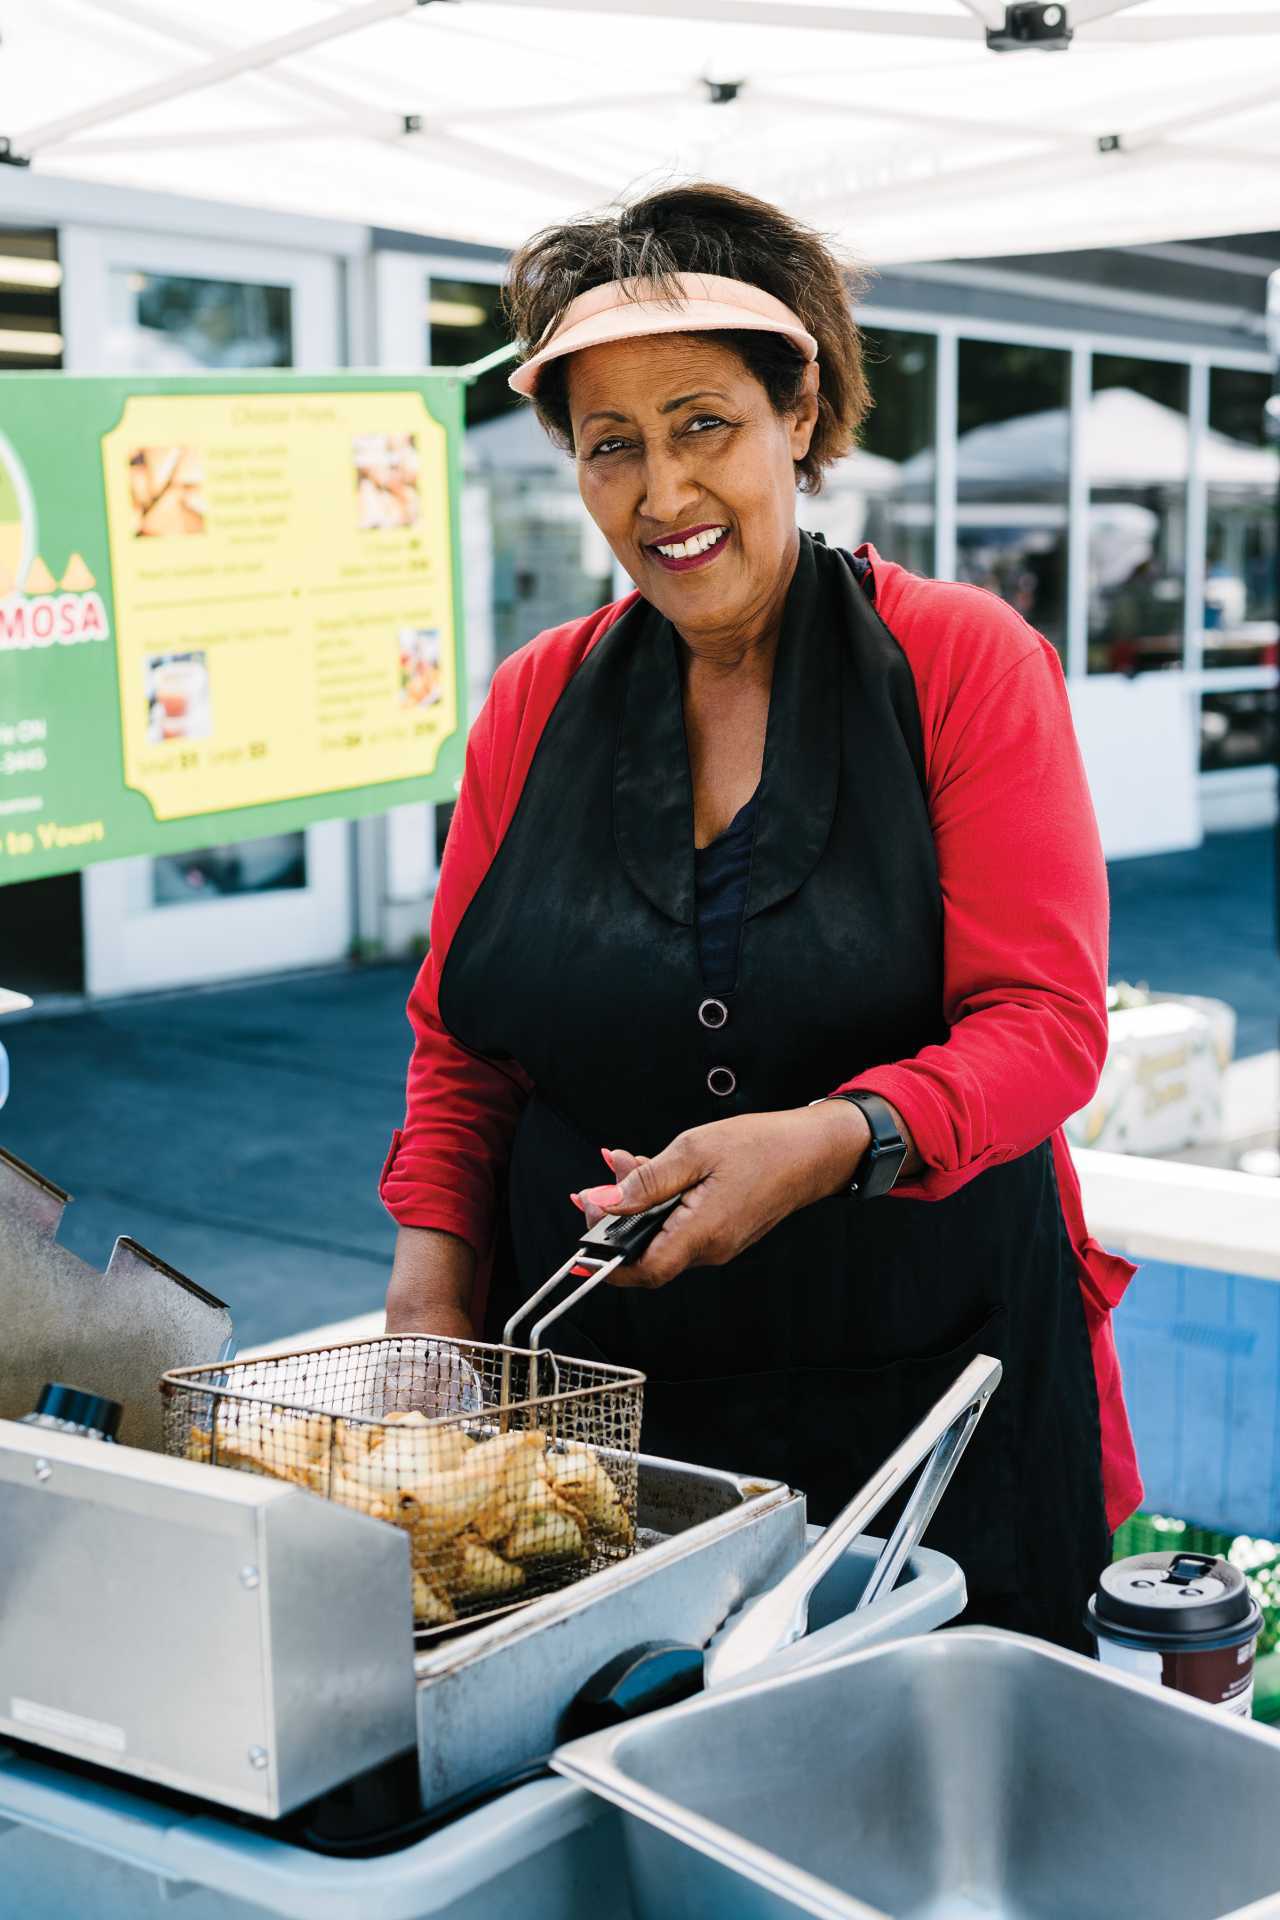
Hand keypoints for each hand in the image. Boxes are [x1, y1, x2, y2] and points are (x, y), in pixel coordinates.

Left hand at [571, 1104, 873, 1288]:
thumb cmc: (764, 1146)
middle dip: (615, 1219)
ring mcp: (718, 1242)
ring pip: (661, 1233)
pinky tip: (650, 1169)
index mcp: (703, 1233)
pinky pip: (679, 1225)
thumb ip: (647, 1180)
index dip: (608, 1260)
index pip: (644, 1270)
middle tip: (599, 1183)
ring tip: (623, 1163)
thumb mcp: (695, 1150)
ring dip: (636, 1203)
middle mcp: (710, 1248)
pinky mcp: (723, 1231)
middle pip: (646, 1251)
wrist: (815, 1152)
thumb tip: (606, 1200)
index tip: (587, 1231)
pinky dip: (659, 1200)